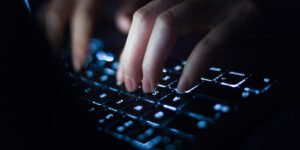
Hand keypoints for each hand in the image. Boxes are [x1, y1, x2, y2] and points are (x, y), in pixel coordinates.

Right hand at [41, 0, 147, 70]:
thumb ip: (129, 9)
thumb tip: (124, 25)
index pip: (83, 17)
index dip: (79, 42)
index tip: (78, 64)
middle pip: (54, 16)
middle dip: (53, 42)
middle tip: (55, 66)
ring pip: (46, 15)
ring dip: (45, 37)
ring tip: (50, 60)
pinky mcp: (60, 4)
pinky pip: (46, 15)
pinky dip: (45, 31)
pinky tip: (49, 47)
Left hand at [117, 0, 258, 92]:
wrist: (287, 3)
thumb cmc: (240, 11)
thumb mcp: (199, 14)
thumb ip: (167, 21)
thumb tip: (122, 24)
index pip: (143, 18)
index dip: (128, 49)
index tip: (124, 75)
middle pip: (147, 20)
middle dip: (132, 57)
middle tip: (132, 85)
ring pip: (168, 26)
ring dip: (152, 62)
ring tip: (150, 88)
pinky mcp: (248, 13)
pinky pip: (211, 42)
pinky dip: (194, 66)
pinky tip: (184, 86)